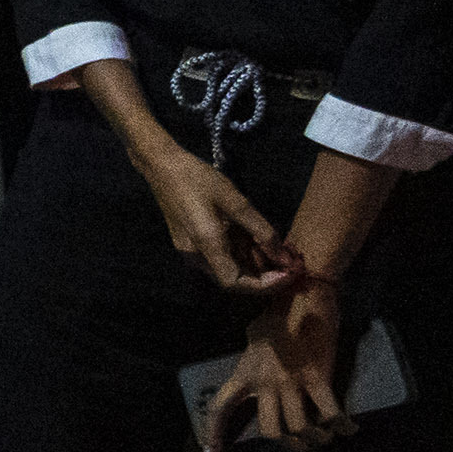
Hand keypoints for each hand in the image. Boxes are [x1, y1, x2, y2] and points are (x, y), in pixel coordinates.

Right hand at [129, 138, 288, 292]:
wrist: (162, 166)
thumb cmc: (198, 179)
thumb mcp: (235, 201)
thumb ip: (260, 230)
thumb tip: (283, 256)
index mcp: (205, 245)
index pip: (235, 283)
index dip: (264, 284)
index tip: (288, 273)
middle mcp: (196, 256)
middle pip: (234, 279)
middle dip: (265, 275)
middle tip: (290, 262)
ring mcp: (191, 251)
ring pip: (228, 269)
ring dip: (255, 264)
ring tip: (280, 250)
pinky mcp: (192, 244)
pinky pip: (221, 258)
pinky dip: (242, 255)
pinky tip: (257, 242)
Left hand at [205, 275, 349, 451]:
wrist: (303, 298)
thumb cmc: (277, 314)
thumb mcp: (252, 337)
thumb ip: (250, 358)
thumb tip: (254, 369)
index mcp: (245, 373)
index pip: (220, 407)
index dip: (214, 432)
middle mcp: (264, 383)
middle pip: (270, 430)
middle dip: (286, 444)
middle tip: (298, 444)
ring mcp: (291, 382)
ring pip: (299, 428)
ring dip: (314, 439)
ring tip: (323, 438)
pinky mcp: (317, 378)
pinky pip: (330, 413)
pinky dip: (341, 426)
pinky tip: (349, 429)